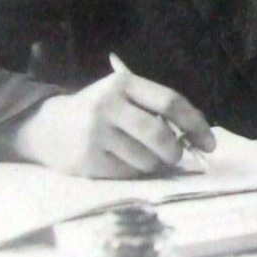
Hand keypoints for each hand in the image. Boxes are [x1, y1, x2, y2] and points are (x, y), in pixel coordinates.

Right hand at [12, 59, 215, 177]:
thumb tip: (196, 136)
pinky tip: (120, 161)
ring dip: (154, 164)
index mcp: (124, 83)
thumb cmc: (99, 111)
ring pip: (147, 160)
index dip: (195, 124)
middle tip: (177, 156)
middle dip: (176, 151)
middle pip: (160, 134)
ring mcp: (96, 133)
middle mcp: (108, 105)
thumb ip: (155, 109)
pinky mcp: (88, 159)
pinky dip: (134, 172)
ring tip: (141, 156)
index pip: (171, 102)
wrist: (47, 127)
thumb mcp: (123, 96)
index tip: (209, 143)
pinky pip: (128, 174)